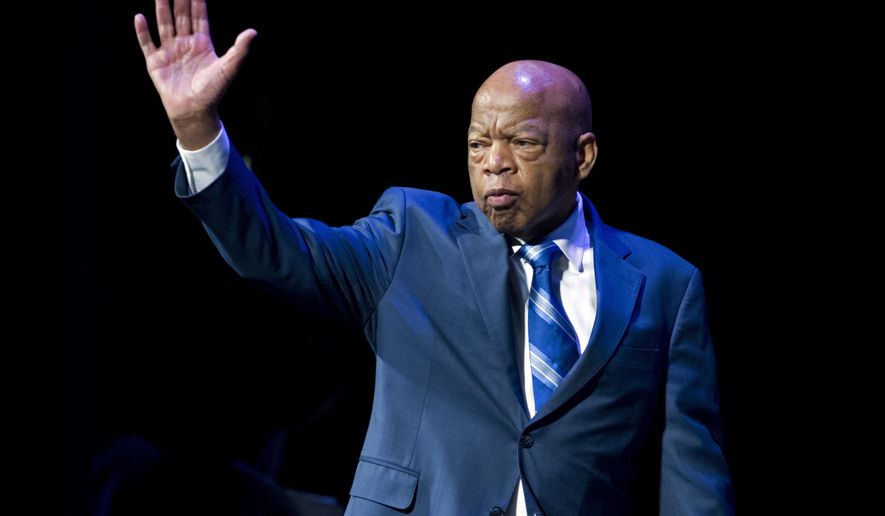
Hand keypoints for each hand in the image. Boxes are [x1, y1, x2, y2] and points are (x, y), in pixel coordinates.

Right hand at [134, 0, 256, 148]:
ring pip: (164, 25)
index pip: (199, 17)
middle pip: (181, 17)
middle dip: (179, 0)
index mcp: (202, 43)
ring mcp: (169, 51)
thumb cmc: (213, 91)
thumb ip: (239, 49)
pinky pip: (147, 43)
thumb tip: (253, 32)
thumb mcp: (228, 68)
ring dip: (161, 9)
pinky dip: (142, 31)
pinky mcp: (155, 62)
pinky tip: (140, 17)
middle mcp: (185, 44)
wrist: (194, 111)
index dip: (196, 1)